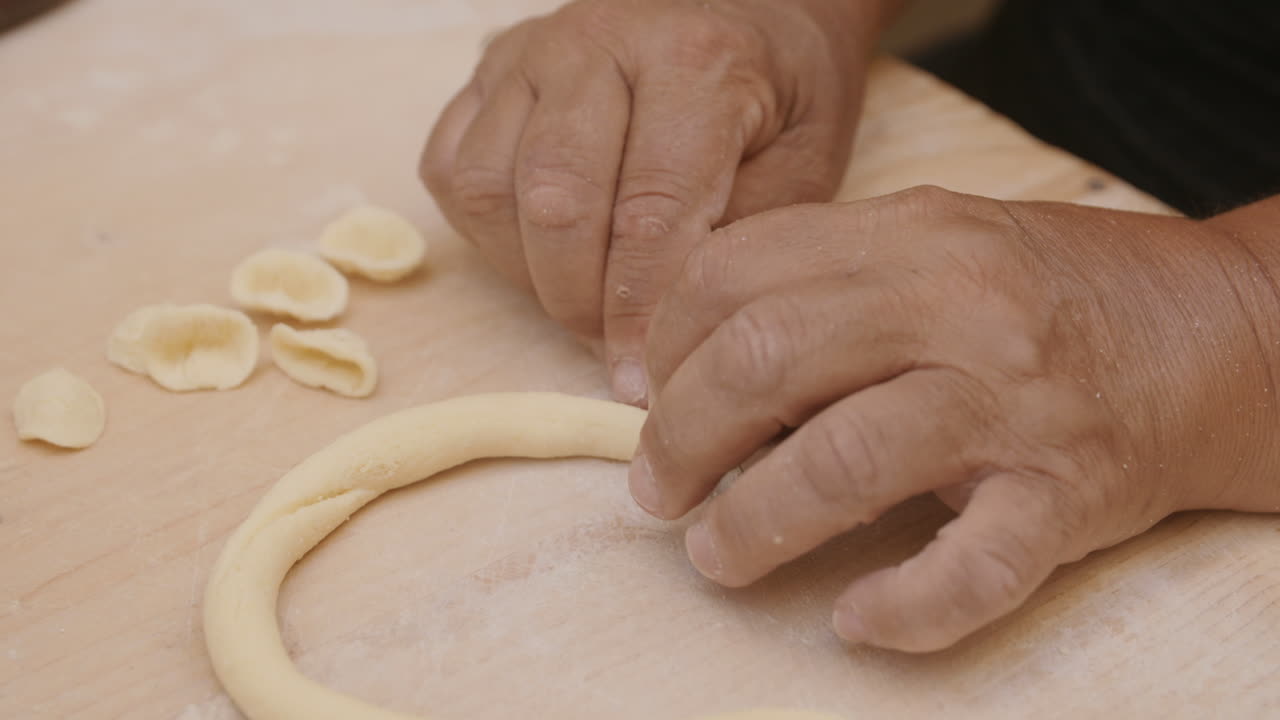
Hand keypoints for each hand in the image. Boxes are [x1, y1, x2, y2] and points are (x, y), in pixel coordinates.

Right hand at [420, 0, 895, 402]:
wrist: (747, 5)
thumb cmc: (779, 94)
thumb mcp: (805, 164)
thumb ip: (742, 240)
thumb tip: (675, 331)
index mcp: (696, 63)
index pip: (649, 211)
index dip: (639, 313)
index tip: (640, 381)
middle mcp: (598, 43)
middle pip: (554, 202)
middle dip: (578, 301)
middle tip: (611, 345)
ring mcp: (531, 51)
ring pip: (488, 187)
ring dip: (527, 269)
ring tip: (582, 292)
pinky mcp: (487, 69)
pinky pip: (450, 167)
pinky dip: (484, 229)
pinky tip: (540, 244)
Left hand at [630, 185, 1279, 650]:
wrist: (1214, 332)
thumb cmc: (1044, 295)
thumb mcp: (933, 246)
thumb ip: (822, 286)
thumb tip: (682, 369)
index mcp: (911, 235)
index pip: (736, 272)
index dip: (665, 343)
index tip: (644, 398)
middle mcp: (959, 307)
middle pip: (765, 360)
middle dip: (679, 438)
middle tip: (658, 489)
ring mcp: (1015, 403)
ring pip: (843, 463)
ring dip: (752, 523)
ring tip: (715, 554)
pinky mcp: (1067, 494)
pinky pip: (972, 568)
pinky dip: (899, 607)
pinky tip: (854, 620)